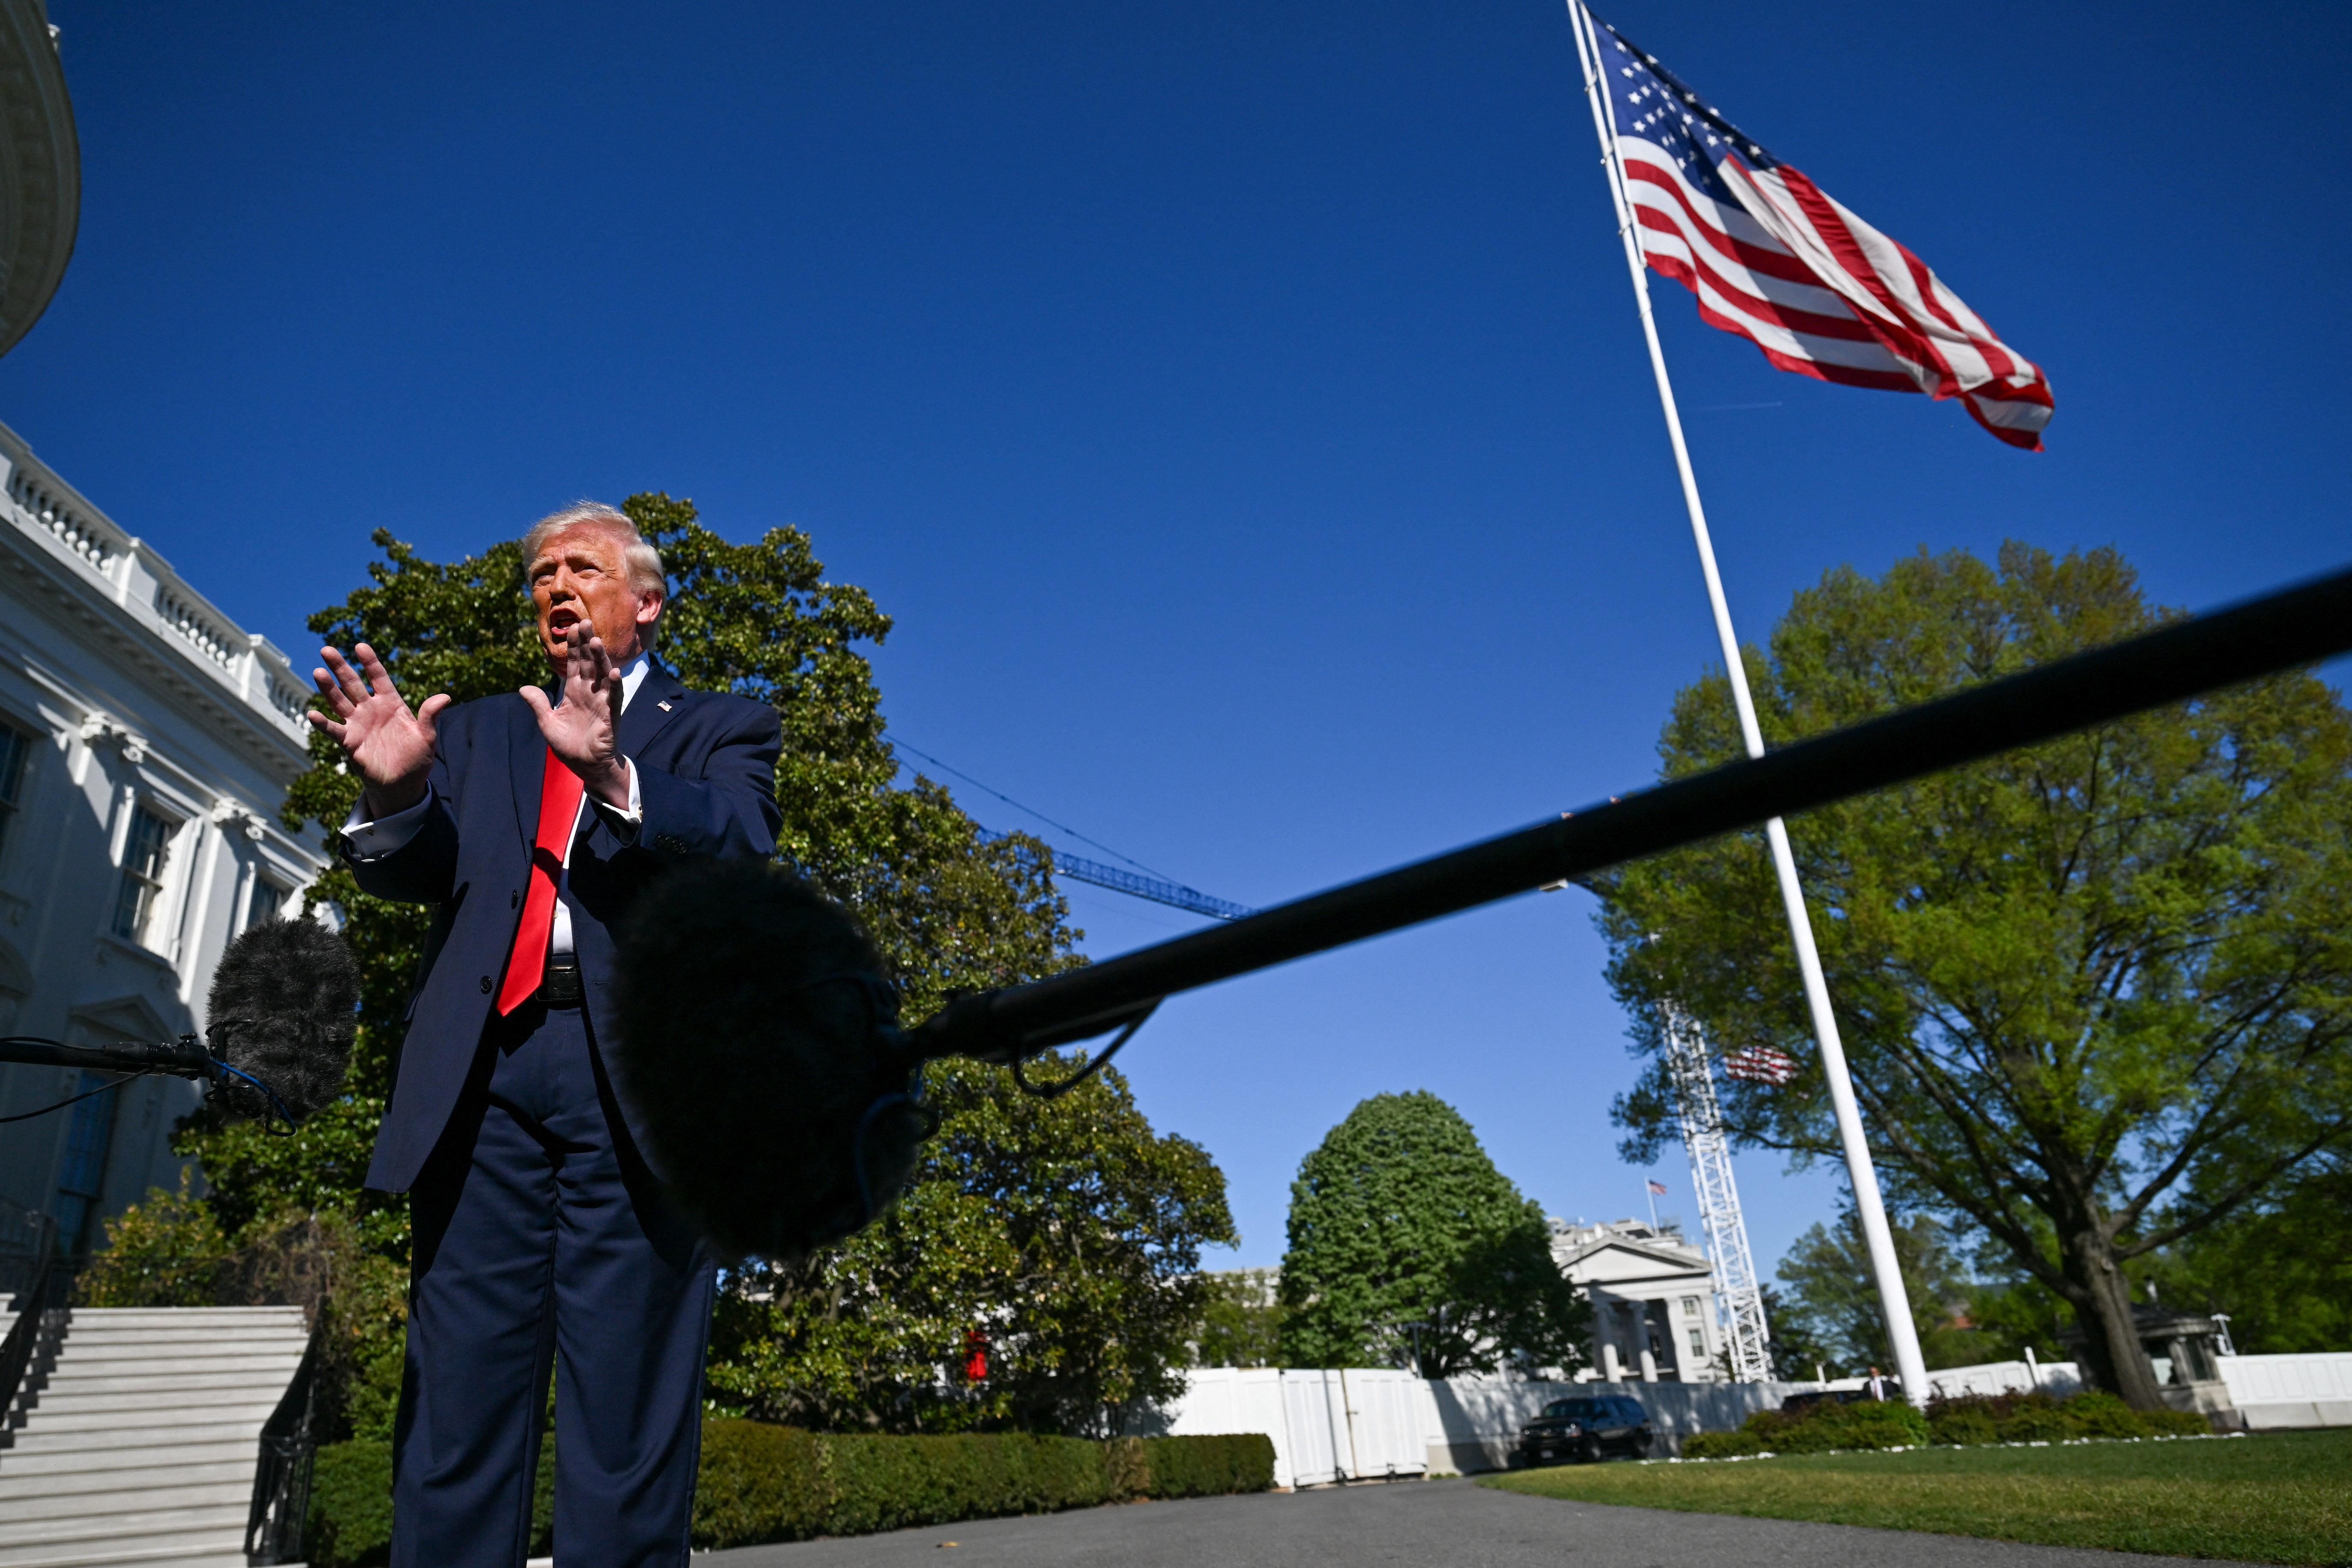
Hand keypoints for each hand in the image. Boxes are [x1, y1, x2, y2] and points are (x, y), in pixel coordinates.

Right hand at [309, 643, 450, 816]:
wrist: (404, 783)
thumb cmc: (416, 758)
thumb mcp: (427, 736)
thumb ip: (431, 716)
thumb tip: (445, 697)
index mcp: (391, 703)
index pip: (379, 677)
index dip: (370, 662)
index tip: (360, 646)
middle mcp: (371, 710)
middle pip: (353, 684)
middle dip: (340, 668)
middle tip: (327, 650)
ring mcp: (358, 724)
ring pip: (339, 702)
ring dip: (328, 688)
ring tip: (318, 672)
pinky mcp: (350, 742)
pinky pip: (334, 731)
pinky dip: (323, 724)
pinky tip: (313, 715)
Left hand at [520, 621, 631, 807]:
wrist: (586, 766)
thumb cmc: (570, 745)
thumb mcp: (547, 723)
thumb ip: (538, 704)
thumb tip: (523, 687)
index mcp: (574, 692)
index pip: (575, 664)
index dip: (574, 646)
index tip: (572, 627)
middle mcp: (589, 692)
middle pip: (589, 662)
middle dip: (587, 643)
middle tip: (585, 622)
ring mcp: (601, 702)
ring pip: (602, 675)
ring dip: (600, 658)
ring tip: (596, 641)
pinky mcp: (610, 715)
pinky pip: (614, 697)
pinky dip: (615, 684)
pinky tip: (614, 672)